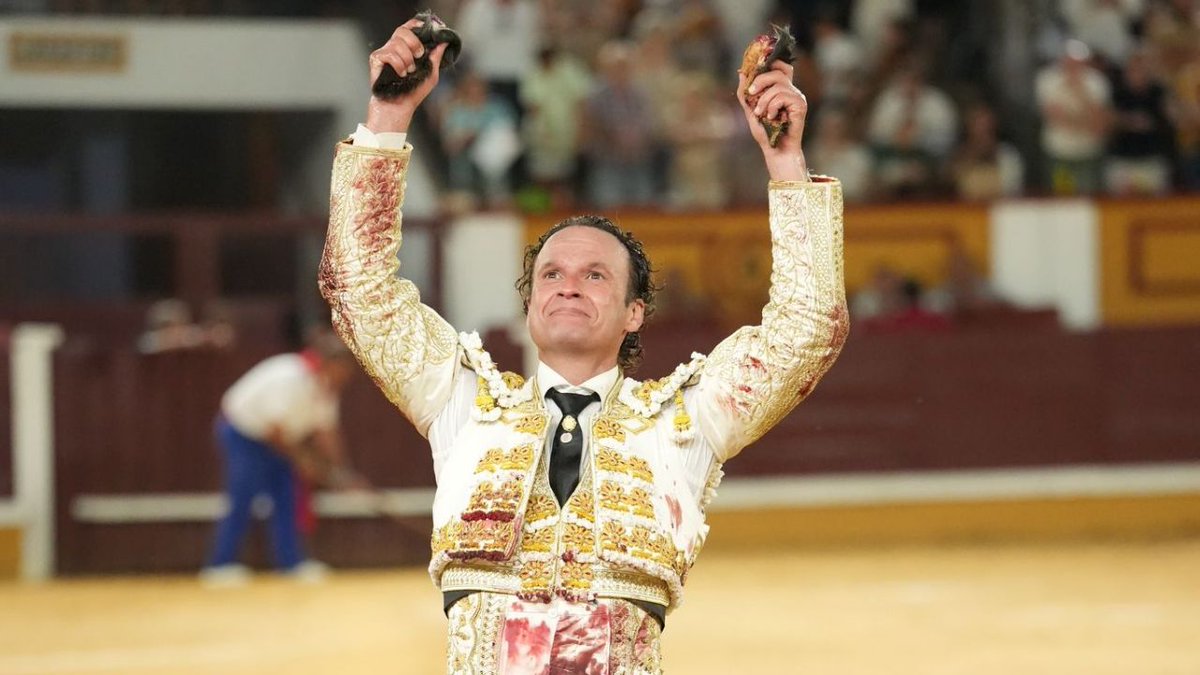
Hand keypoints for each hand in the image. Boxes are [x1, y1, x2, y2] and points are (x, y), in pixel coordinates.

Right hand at [366, 19, 449, 132]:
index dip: (416, 25)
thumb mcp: (431, 73)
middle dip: (414, 43)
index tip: (426, 29)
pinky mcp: (376, 58)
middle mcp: (394, 47)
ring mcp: (384, 52)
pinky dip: (398, 65)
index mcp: (407, 47)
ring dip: (407, 60)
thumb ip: (436, 56)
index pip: (409, 27)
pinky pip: (390, 54)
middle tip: (418, 56)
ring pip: (397, 43)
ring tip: (408, 72)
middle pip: (402, 30)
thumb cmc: (414, 91)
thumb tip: (444, 42)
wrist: (400, 106)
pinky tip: (400, 74)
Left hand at [737, 60, 808, 180]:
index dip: (770, 62)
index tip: (755, 68)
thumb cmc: (765, 132)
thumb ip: (745, 93)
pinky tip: (772, 117)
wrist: (775, 151)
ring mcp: (797, 97)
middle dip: (761, 79)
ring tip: (761, 114)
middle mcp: (792, 90)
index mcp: (782, 89)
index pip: (781, 66)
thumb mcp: (750, 110)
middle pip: (778, 71)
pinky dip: (772, 107)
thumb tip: (741, 72)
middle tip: (751, 92)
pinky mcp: (800, 105)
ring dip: (764, 100)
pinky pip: (782, 96)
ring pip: (778, 85)